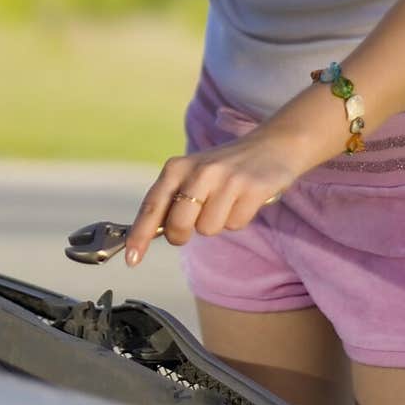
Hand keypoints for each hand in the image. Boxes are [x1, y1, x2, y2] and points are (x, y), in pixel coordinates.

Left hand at [123, 130, 302, 265]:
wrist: (272, 145)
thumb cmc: (225, 167)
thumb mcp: (193, 174)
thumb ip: (172, 200)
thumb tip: (150, 234)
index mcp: (177, 167)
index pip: (152, 206)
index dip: (140, 235)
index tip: (132, 259)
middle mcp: (199, 171)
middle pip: (179, 226)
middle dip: (184, 234)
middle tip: (199, 217)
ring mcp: (226, 179)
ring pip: (208, 229)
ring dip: (218, 222)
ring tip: (227, 200)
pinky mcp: (251, 188)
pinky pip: (235, 224)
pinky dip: (239, 218)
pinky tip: (244, 199)